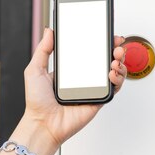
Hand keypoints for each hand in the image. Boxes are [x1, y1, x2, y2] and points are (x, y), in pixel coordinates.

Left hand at [19, 28, 126, 150]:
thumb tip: (49, 31)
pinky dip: (117, 79)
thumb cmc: (37, 101)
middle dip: (116, 50)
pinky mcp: (99, 99)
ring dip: (120, 63)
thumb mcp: (35, 69)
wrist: (43, 123)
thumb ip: (43, 49)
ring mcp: (94, 88)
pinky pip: (114, 88)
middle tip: (117, 46)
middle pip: (107, 60)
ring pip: (115, 72)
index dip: (102, 43)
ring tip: (115, 60)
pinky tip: (111, 73)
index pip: (91, 51)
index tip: (107, 34)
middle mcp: (85, 78)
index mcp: (72, 69)